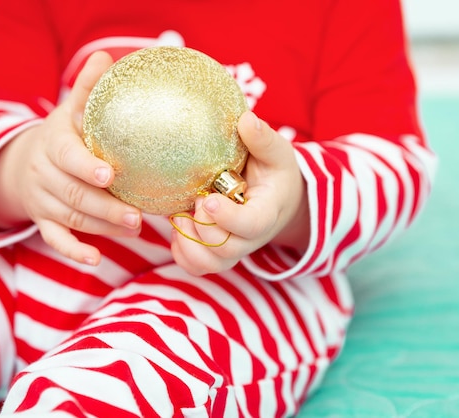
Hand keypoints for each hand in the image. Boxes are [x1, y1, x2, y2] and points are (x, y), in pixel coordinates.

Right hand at [0, 51, 141, 264]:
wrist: (24, 163)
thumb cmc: (62, 135)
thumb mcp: (70, 110)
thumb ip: (86, 89)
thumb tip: (105, 56)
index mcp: (53, 144)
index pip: (67, 157)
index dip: (85, 167)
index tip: (109, 175)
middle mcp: (45, 174)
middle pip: (75, 195)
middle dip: (107, 208)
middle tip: (138, 217)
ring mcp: (43, 201)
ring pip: (72, 219)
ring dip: (104, 227)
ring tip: (136, 230)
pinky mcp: (44, 222)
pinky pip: (56, 240)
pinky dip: (74, 251)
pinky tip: (95, 259)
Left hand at [170, 111, 309, 275]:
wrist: (279, 198)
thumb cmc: (275, 172)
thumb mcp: (277, 152)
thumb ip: (263, 138)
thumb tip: (245, 119)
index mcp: (267, 212)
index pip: (251, 225)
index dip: (228, 217)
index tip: (208, 199)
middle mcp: (251, 238)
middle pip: (226, 248)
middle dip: (203, 227)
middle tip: (195, 198)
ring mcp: (234, 249)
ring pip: (209, 263)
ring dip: (189, 242)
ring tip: (182, 216)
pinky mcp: (218, 254)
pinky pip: (197, 266)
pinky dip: (182, 253)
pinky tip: (179, 227)